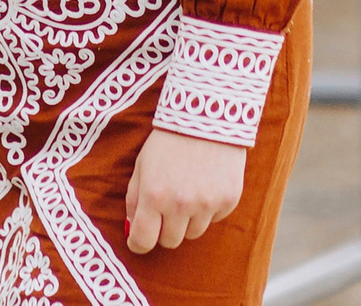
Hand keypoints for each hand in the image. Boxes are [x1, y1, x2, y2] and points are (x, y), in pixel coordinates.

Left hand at [125, 129, 245, 254]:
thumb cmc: (168, 142)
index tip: (139, 240)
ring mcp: (207, 204)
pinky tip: (205, 184)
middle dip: (164, 229)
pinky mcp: (228, 200)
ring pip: (193, 233)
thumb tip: (132, 229)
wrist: (207, 117)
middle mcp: (180, 204)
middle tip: (165, 208)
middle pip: (169, 241)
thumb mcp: (142, 165)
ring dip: (187, 220)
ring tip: (187, 190)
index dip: (138, 243)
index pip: (143, 240)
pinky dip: (208, 209)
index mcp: (153, 195)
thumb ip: (134, 199)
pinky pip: (214, 220)